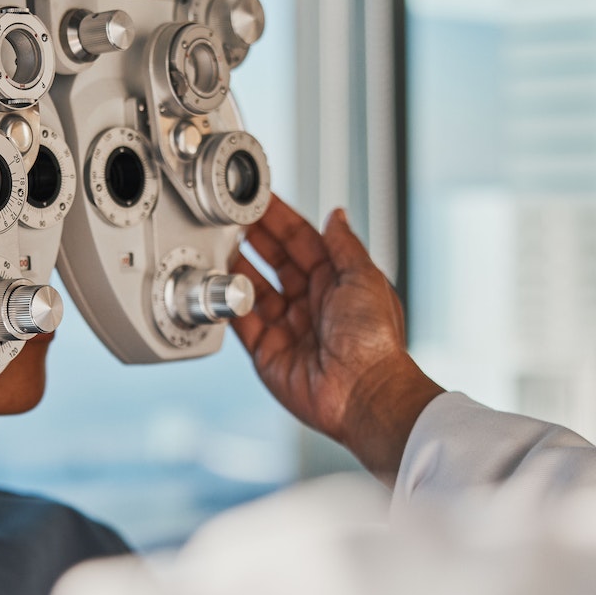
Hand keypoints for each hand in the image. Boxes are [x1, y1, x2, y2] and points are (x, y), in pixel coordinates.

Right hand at [231, 197, 443, 480]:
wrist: (364, 393)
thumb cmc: (375, 340)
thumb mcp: (365, 278)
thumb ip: (344, 245)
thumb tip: (336, 215)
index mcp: (337, 283)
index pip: (301, 242)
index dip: (279, 220)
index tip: (259, 201)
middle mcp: (311, 304)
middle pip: (274, 262)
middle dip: (253, 239)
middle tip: (231, 218)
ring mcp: (289, 329)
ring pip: (254, 290)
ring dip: (238, 268)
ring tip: (220, 245)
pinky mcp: (269, 354)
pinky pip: (242, 324)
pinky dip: (229, 305)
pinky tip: (220, 285)